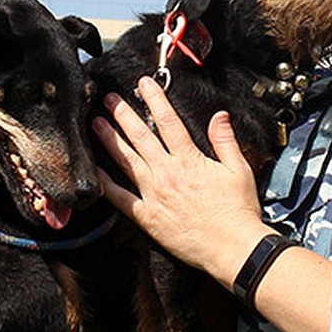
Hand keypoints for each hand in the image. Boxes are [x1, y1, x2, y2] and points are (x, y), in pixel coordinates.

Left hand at [92, 76, 270, 285]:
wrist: (233, 247)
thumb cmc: (238, 212)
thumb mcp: (239, 170)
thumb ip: (226, 141)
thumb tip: (220, 115)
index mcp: (190, 160)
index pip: (168, 122)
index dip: (155, 100)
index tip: (143, 84)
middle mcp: (168, 174)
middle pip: (141, 137)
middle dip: (123, 114)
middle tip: (108, 99)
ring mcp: (154, 195)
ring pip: (126, 161)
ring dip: (110, 140)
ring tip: (97, 124)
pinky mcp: (147, 217)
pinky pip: (120, 198)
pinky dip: (105, 184)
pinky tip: (92, 170)